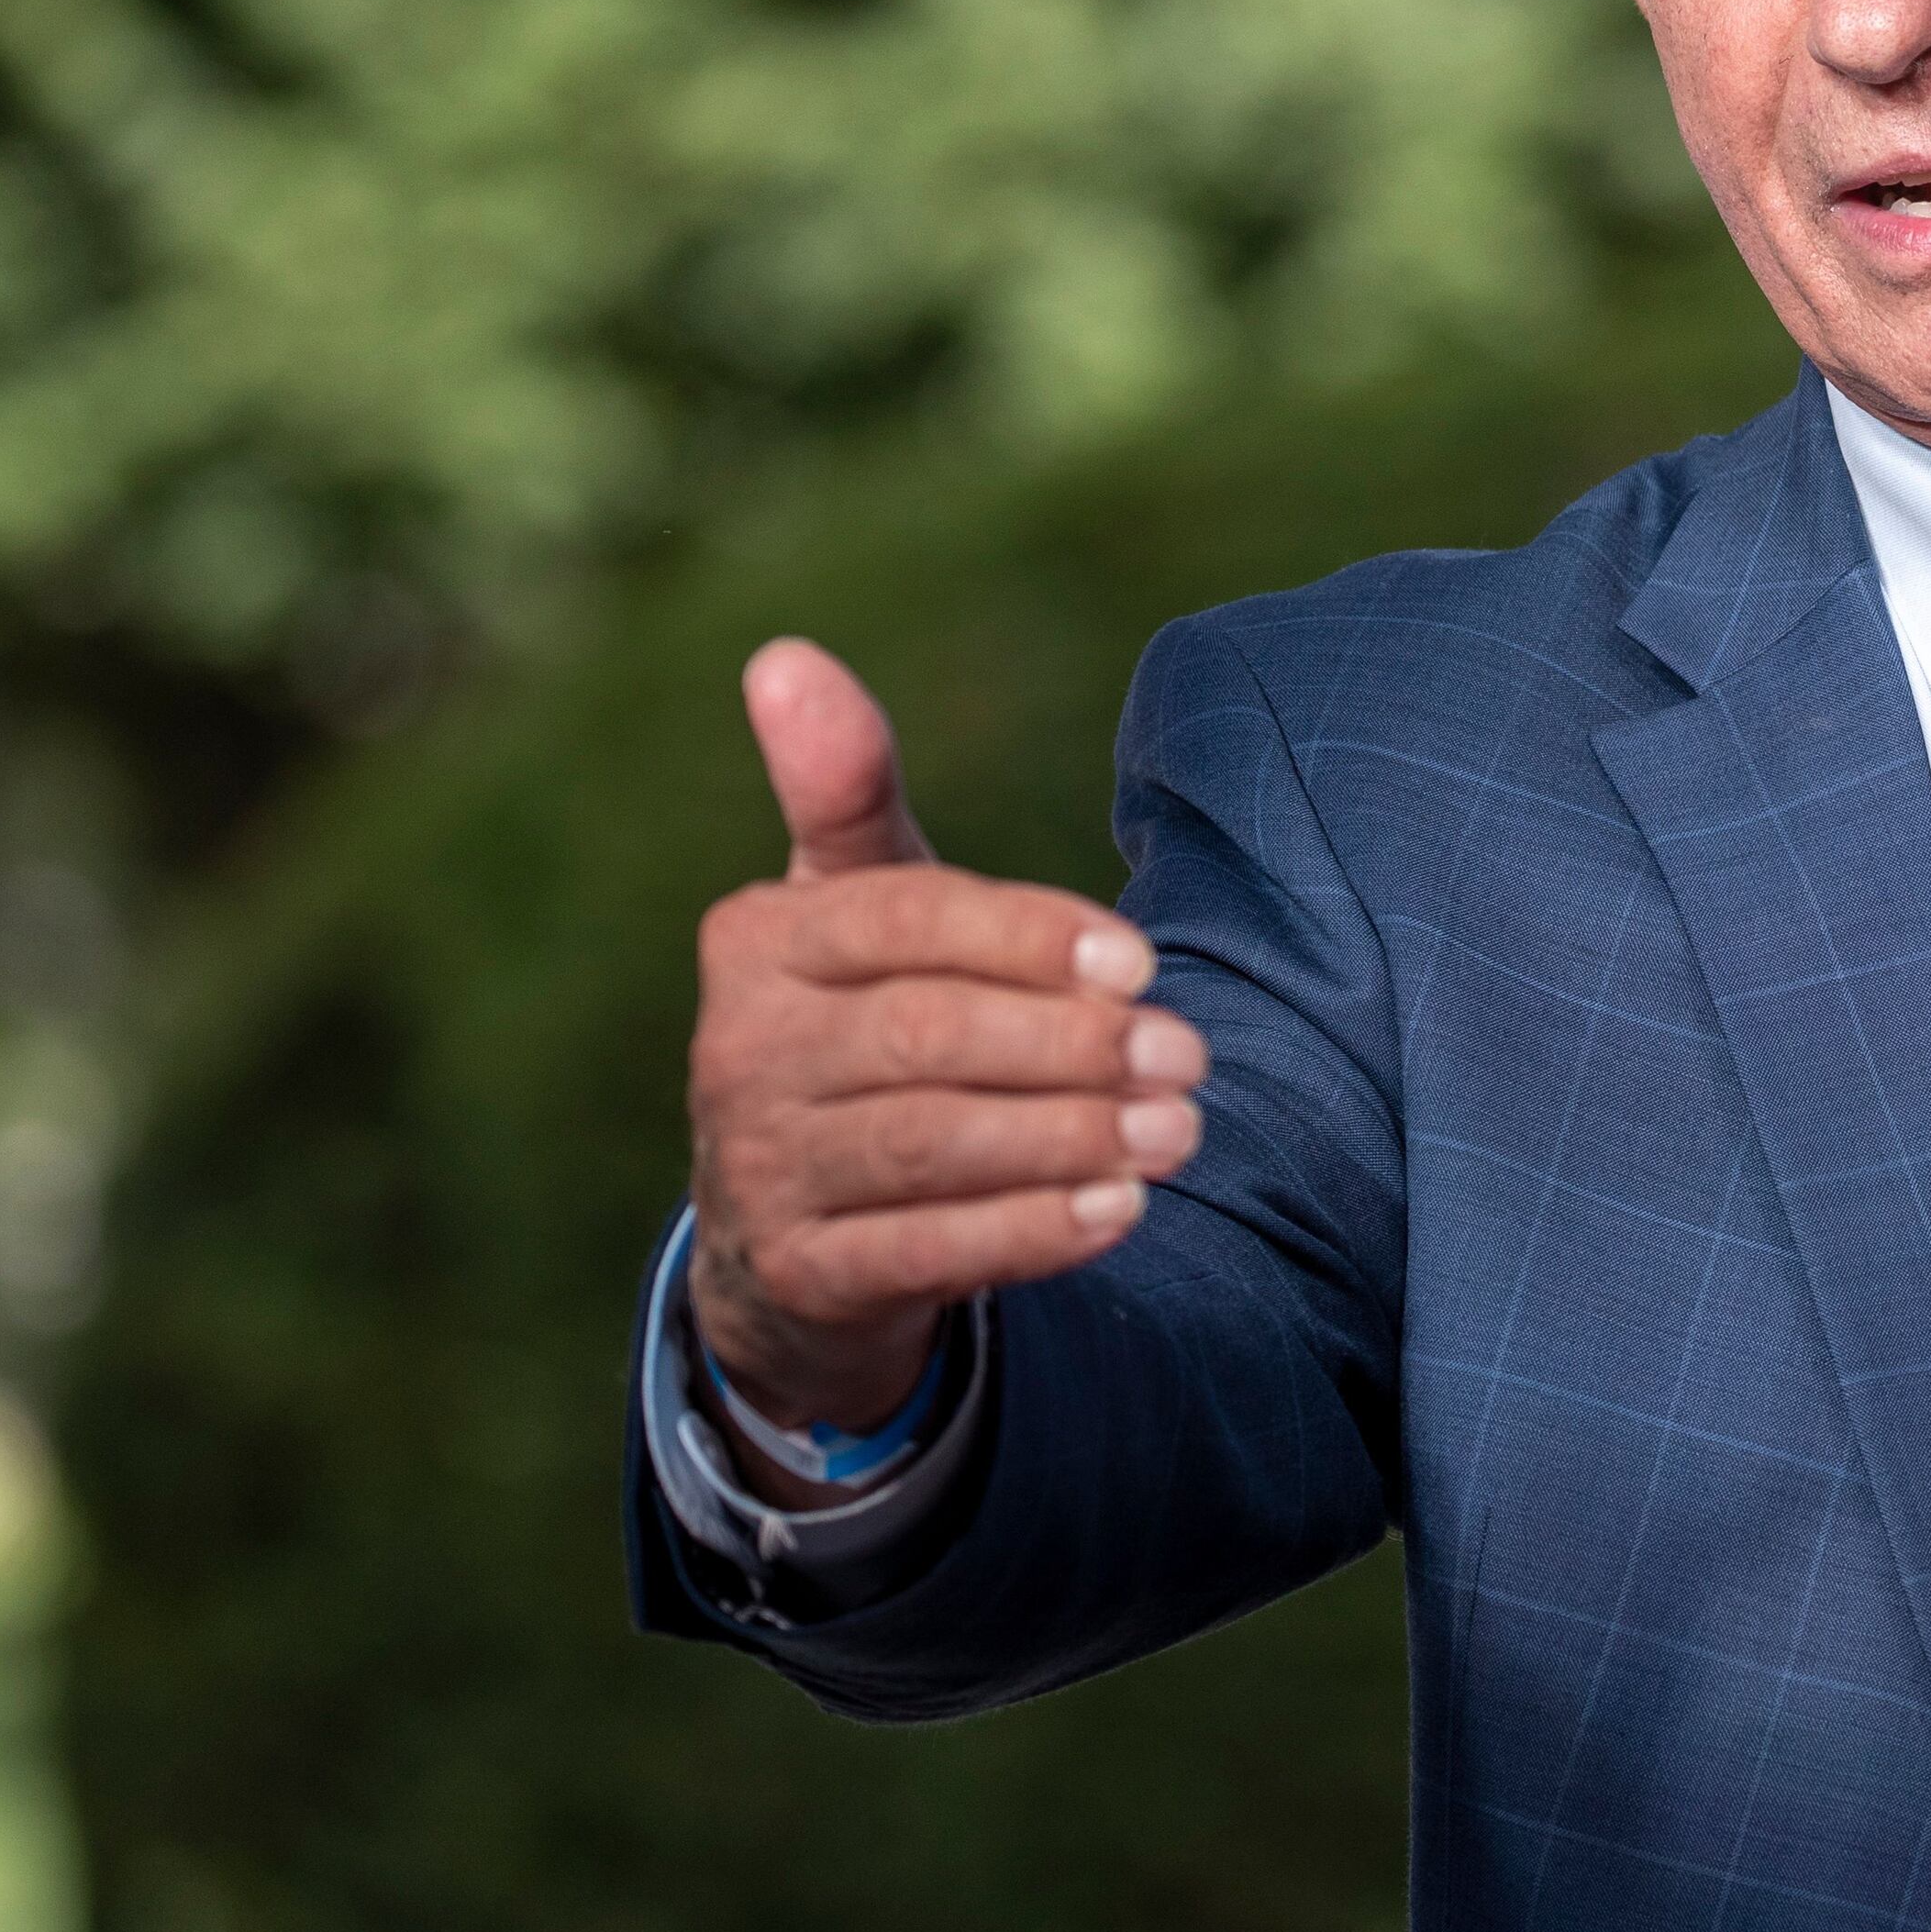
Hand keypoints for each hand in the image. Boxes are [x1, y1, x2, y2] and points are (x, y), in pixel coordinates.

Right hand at [682, 638, 1204, 1492]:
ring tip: (1182, 1131)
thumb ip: (845, 791)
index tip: (1143, 960)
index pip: (903, 919)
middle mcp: (738, 1052)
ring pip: (929, 1147)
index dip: (1028, 936)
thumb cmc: (860, 1025)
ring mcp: (757, 1172)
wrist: (793, 1233)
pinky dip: (1028, 1232)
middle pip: (924, 1038)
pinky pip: (923, 1252)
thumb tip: (784, 654)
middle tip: (1192, 1054)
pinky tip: (1120, 1211)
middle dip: (1070, 1046)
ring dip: (1069, 1139)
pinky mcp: (799, 1276)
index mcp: (757, 941)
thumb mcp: (852, 907)